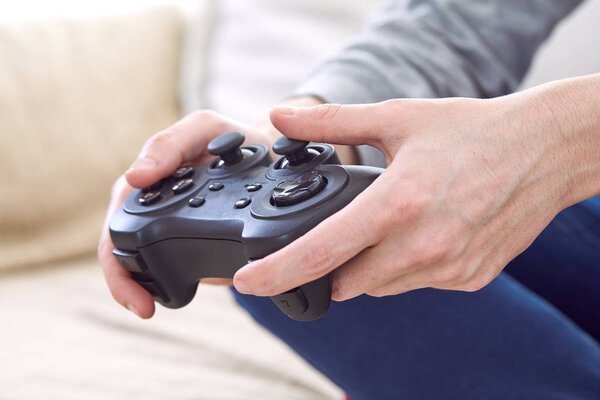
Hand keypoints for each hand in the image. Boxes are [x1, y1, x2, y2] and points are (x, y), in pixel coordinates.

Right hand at [98, 110, 280, 317]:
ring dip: (143, 289)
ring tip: (151, 307)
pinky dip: (169, 287)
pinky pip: (174, 270)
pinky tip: (175, 298)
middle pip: (123, 251)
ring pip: (144, 265)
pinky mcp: (196, 242)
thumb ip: (170, 144)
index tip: (129, 283)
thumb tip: (134, 177)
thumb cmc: (233, 139)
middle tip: (142, 306)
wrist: (271, 155)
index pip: (117, 221)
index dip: (115, 256)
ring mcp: (174, 228)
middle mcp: (155, 207)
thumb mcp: (203, 129)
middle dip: (125, 283)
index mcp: (149, 182)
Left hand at [233, 79, 598, 300]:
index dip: (277, 273)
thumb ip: (331, 124)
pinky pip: (417, 285)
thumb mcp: (396, 118)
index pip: (321, 253)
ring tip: (388, 226)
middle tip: (341, 231)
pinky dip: (405, 268)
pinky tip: (421, 234)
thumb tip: (281, 118)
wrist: (543, 150)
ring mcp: (449, 266)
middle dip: (332, 265)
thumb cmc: (471, 131)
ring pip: (381, 287)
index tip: (248, 284)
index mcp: (396, 204)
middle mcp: (422, 244)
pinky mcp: (470, 278)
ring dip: (369, 267)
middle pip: (346, 281)